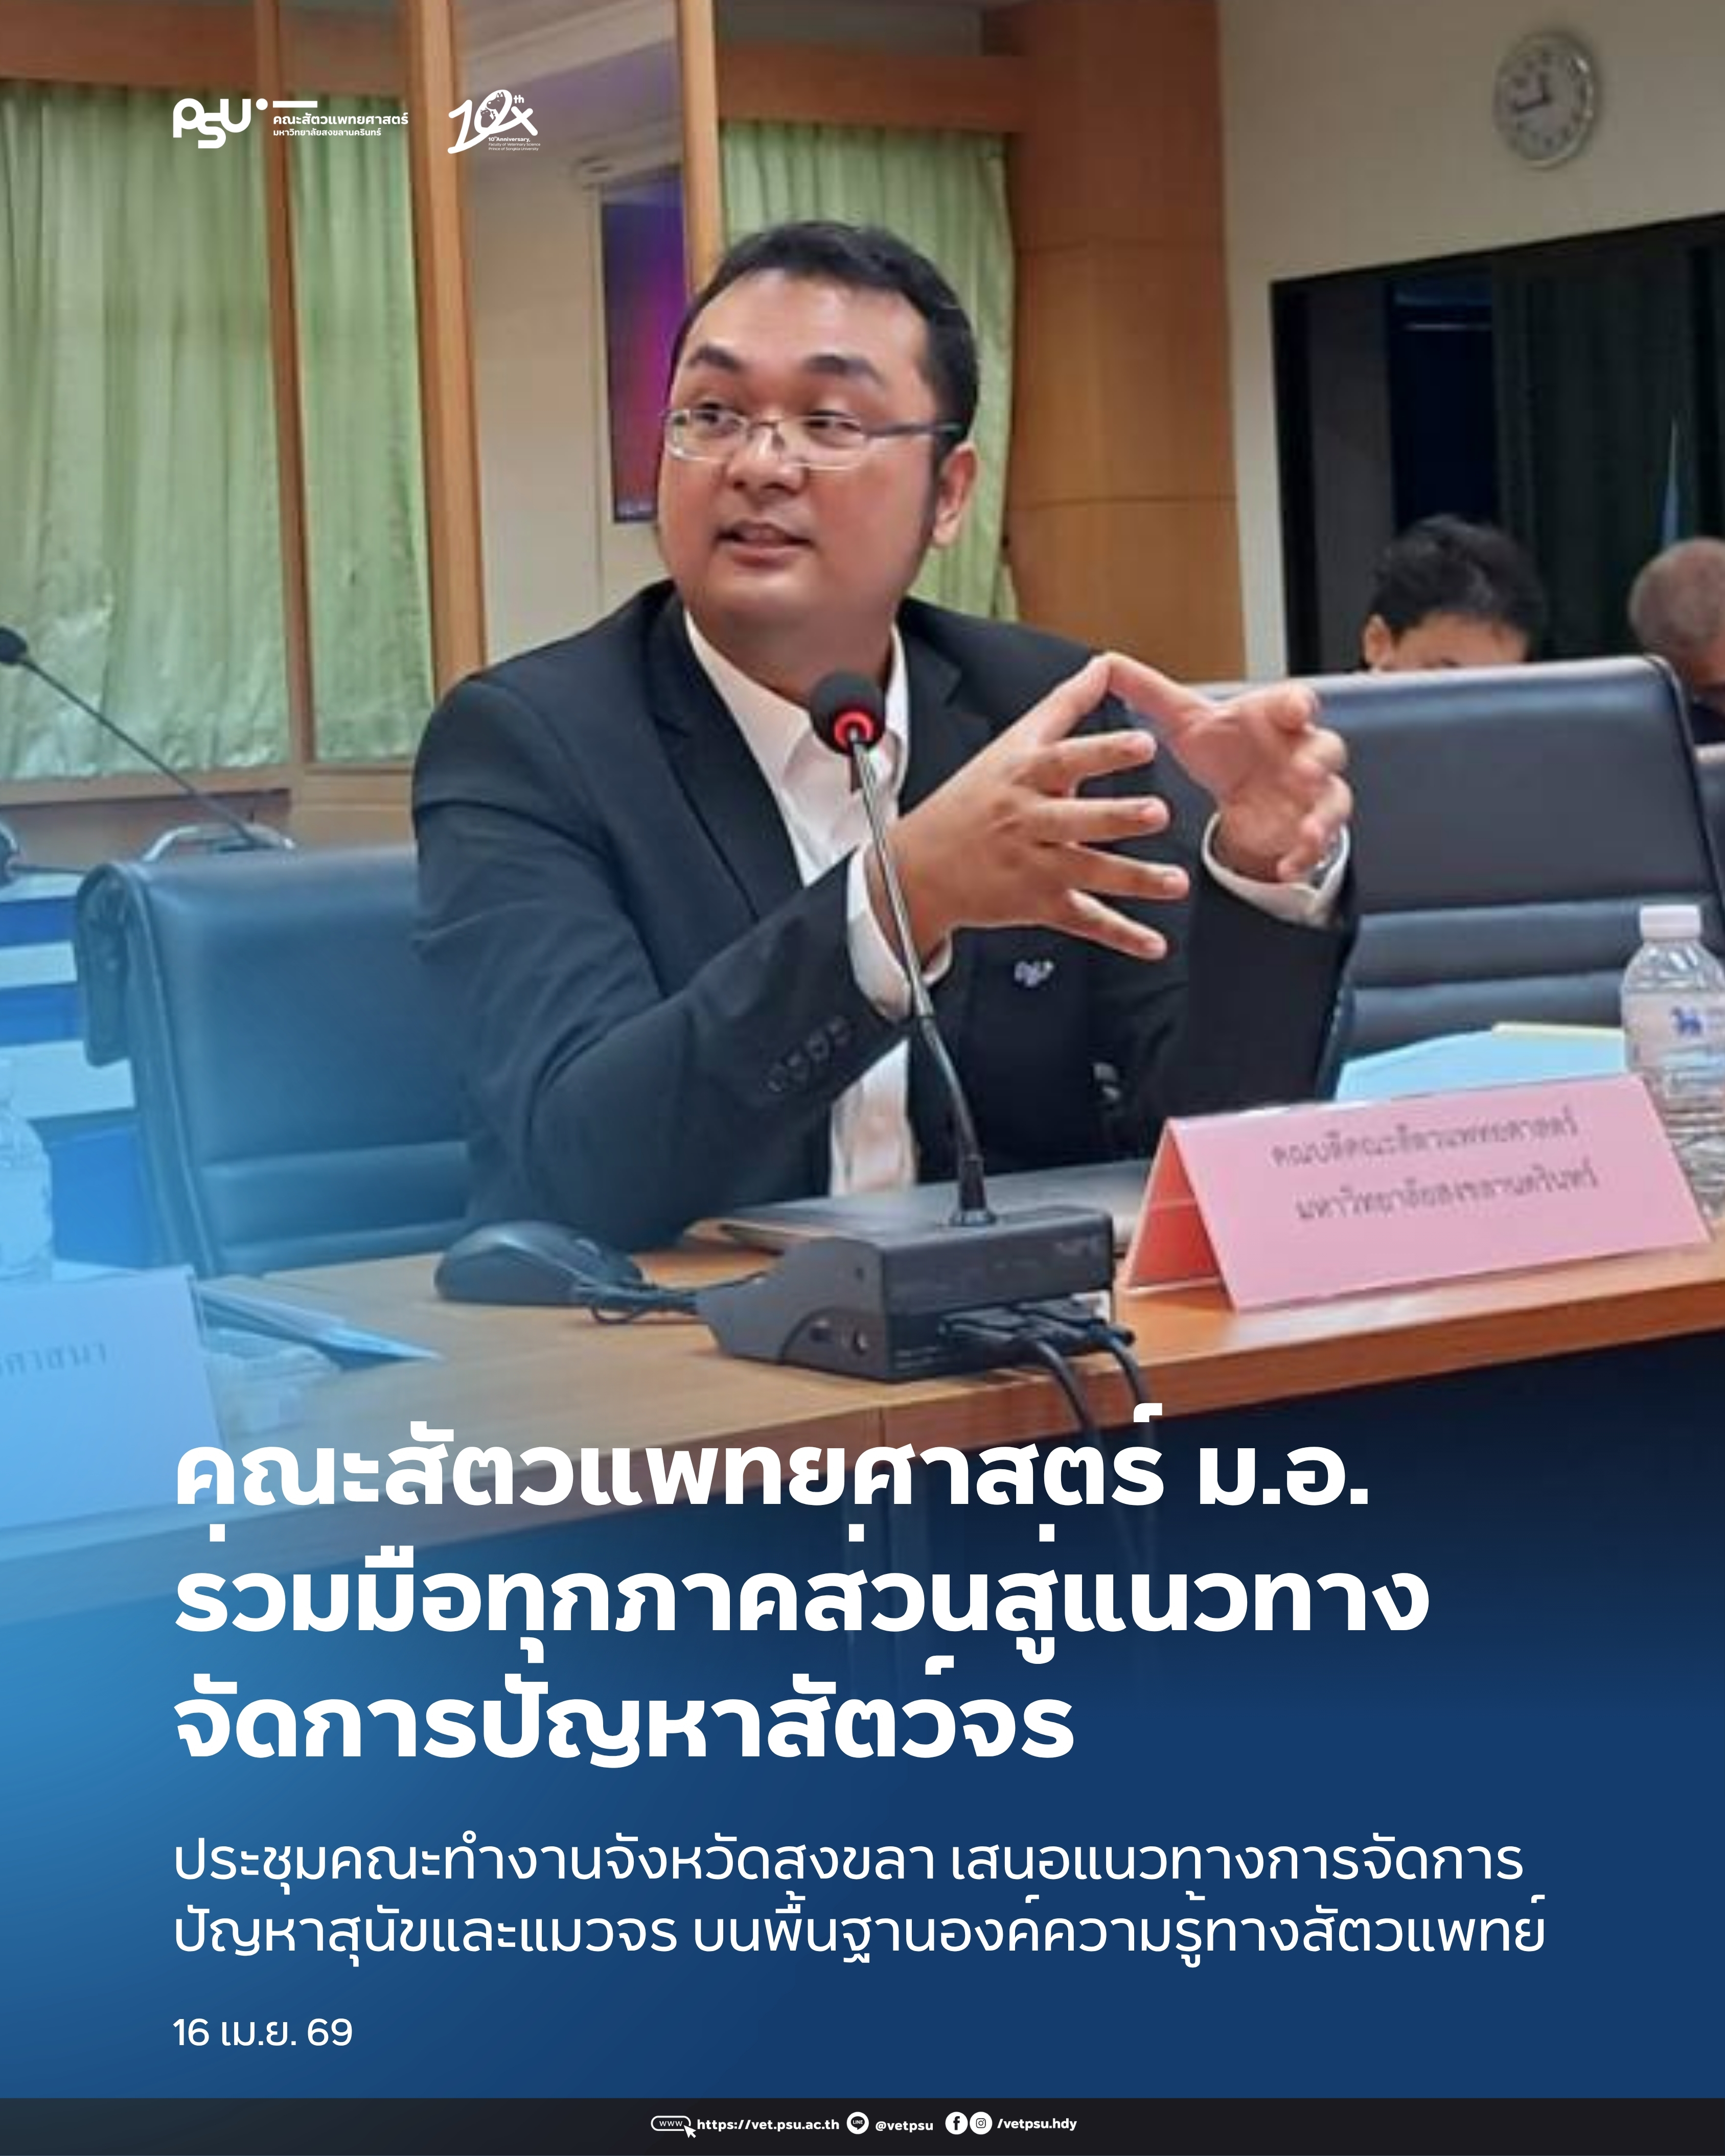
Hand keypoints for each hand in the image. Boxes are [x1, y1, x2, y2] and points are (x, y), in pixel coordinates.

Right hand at [876, 653, 1189, 961]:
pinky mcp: (1038, 903)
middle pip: (1076, 819)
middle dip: (1117, 817)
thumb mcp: (1011, 745)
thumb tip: (1102, 667)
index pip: (1065, 758)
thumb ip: (1063, 706)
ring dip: (1133, 879)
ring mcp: (1033, 865)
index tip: (1143, 743)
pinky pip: (1084, 920)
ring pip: (1087, 872)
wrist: (918, 868)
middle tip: (1158, 812)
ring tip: (1174, 882)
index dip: (1104, 751)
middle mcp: (1028, 820)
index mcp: (1023, 776)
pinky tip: (1153, 944)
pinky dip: (1120, 935)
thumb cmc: (971, 801)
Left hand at [1106, 656, 1350, 881]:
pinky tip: (1287, 869)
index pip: (1294, 701)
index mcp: (1273, 718)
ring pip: (1331, 800)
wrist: (1238, 792)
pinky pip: (1315, 845)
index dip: (1297, 705)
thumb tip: (1106, 662)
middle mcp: (1300, 751)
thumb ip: (1149, 693)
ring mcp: (1308, 793)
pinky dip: (1304, 857)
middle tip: (1307, 772)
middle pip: (1325, 749)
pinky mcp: (1304, 828)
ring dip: (1322, 816)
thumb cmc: (1222, 748)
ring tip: (1307, 832)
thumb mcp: (1183, 721)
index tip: (1295, 709)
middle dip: (1320, 761)